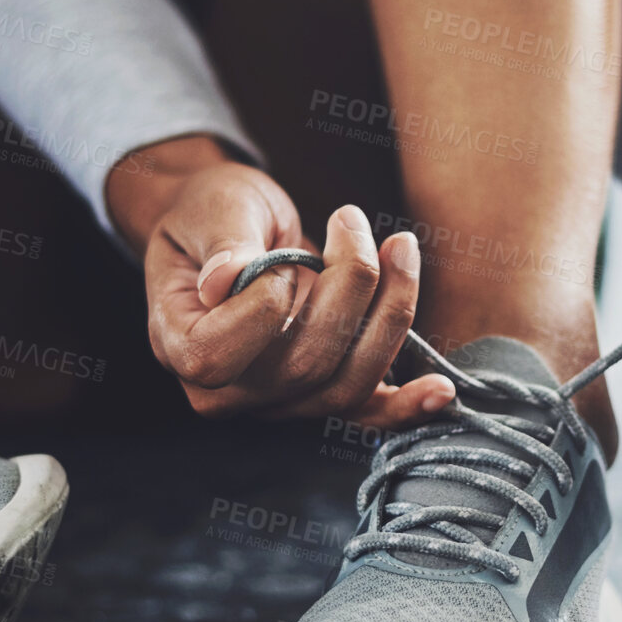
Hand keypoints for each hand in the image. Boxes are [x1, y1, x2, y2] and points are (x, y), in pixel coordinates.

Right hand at [110, 138, 454, 425]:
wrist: (232, 230)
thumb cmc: (213, 215)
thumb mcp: (210, 210)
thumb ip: (221, 243)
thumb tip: (224, 279)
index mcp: (179, 344)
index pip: (217, 356)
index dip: (261, 308)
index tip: (278, 257)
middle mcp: (228, 390)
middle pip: (303, 365)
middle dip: (349, 286)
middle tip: (353, 222)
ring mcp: (279, 400)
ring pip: (348, 382)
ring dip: (390, 313)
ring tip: (401, 248)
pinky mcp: (322, 392)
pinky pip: (367, 412)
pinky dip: (407, 406)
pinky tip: (442, 390)